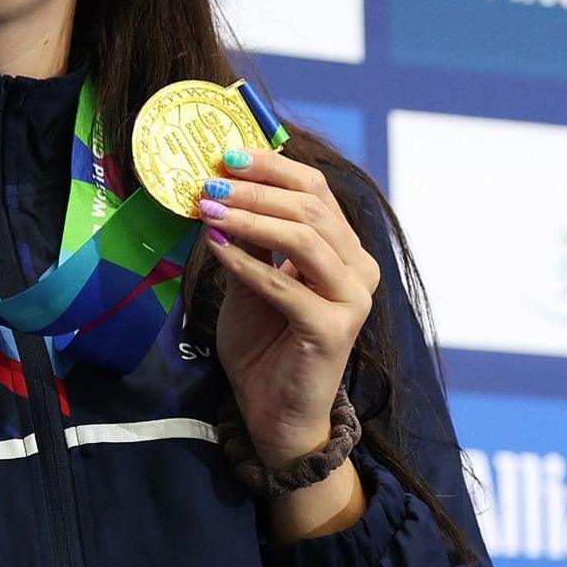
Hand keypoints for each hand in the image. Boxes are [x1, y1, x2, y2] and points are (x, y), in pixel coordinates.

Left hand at [199, 147, 381, 465]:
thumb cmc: (263, 341)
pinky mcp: (334, 329)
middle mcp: (359, 268)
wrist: (272, 410)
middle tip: (209, 183)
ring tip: (208, 210)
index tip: (226, 156)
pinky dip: (247, 263)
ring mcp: (352, 299)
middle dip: (255, 190)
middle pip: (310, 207)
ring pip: (304, 238)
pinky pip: (286, 285)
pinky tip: (216, 248)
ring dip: (250, 219)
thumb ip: (250, 236)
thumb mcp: (252, 276)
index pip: (315, 189)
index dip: (271, 167)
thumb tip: (223, 184)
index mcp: (344, 248)